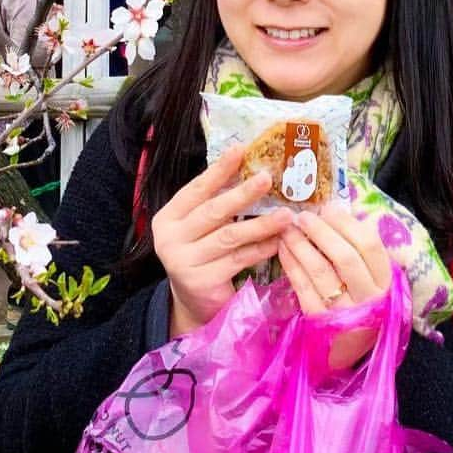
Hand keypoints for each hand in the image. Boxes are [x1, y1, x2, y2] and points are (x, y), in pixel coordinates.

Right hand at [151, 144, 294, 336]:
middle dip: (242, 193)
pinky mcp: (201, 281)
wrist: (192, 303)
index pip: (195, 190)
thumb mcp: (200, 228)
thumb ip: (214, 203)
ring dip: (260, 224)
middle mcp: (169, 238)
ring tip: (284, 214)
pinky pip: (238, 260)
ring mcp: (183, 261)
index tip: (240, 150)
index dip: (218, 170)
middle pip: (212, 211)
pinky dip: (260, 249)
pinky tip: (278, 241)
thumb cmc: (201, 255)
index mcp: (168, 218)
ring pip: (229, 237)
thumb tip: (249, 168)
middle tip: (267, 178)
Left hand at [278, 205, 391, 369]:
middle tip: (303, 216)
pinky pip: (302, 287)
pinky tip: (282, 249)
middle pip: (344, 256)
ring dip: (301, 244)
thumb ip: (361, 250)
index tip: (328, 208)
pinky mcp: (319, 321)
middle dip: (320, 231)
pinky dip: (291, 264)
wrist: (348, 349)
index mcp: (385, 281)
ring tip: (287, 229)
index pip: (370, 245)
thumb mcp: (370, 279)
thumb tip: (338, 209)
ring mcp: (343, 311)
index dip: (347, 223)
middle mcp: (368, 297)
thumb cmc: (359, 303)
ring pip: (320, 270)